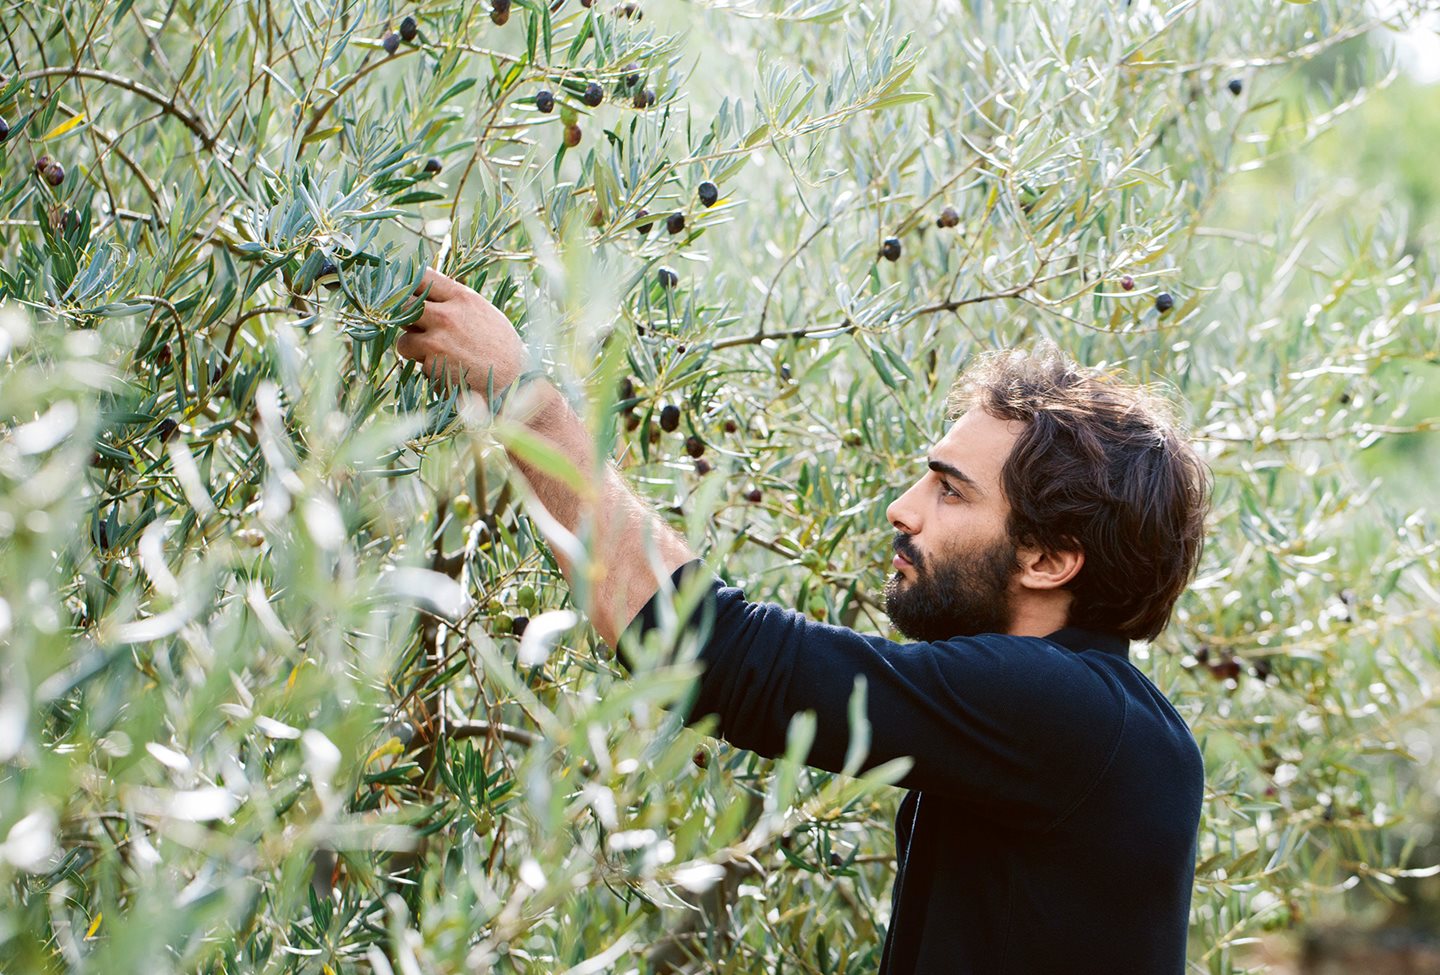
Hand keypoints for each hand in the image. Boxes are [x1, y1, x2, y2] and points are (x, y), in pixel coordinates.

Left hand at [395, 267, 528, 400]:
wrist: (514, 381)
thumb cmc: (500, 346)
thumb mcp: (482, 312)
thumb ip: (454, 302)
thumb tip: (425, 295)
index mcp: (461, 298)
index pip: (422, 277)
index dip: (409, 284)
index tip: (407, 292)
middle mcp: (447, 316)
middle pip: (404, 306)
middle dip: (405, 318)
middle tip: (415, 326)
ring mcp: (437, 341)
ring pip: (403, 340)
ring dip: (414, 348)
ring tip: (437, 354)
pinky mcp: (432, 365)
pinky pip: (417, 364)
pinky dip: (428, 369)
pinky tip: (449, 370)